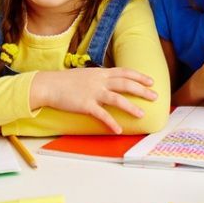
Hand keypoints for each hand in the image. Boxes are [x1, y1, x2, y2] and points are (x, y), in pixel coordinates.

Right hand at [32, 67, 157, 133]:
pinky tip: (118, 130)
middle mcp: (99, 81)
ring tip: (142, 114)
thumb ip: (98, 78)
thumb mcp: (85, 75)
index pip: (124, 72)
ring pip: (117, 99)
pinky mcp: (85, 105)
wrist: (48, 85)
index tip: (151, 81)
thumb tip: (109, 82)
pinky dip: (111, 123)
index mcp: (100, 73)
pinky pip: (101, 115)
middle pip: (125, 84)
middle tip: (155, 96)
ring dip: (131, 107)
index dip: (139, 76)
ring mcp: (93, 92)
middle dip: (142, 90)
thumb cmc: (65, 81)